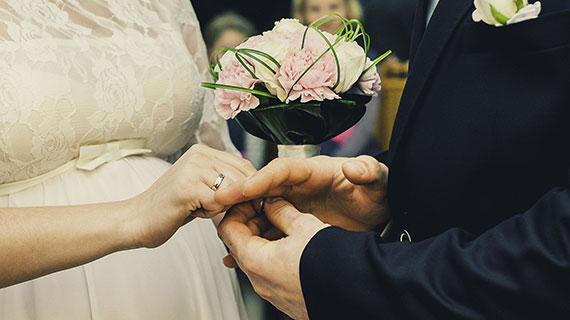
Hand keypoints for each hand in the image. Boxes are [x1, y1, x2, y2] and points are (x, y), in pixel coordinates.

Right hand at [128, 144, 255, 247]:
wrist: (137, 220)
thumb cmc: (172, 208)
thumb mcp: (203, 188)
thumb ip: (227, 183)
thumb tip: (260, 188)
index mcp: (204, 151)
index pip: (246, 166)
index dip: (250, 189)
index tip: (241, 204)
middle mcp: (199, 154)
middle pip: (244, 178)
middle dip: (235, 200)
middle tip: (210, 207)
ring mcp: (193, 168)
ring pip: (233, 191)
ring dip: (221, 207)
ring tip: (198, 207)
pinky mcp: (188, 186)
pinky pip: (219, 202)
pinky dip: (210, 213)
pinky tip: (192, 211)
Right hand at [216, 155, 389, 230]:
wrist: (381, 216)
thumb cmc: (377, 193)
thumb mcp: (377, 179)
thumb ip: (368, 171)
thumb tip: (355, 168)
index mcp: (312, 171)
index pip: (281, 170)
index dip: (260, 178)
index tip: (242, 189)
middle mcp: (297, 187)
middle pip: (261, 189)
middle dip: (239, 198)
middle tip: (220, 210)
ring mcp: (293, 207)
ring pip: (259, 212)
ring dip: (241, 223)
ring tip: (226, 236)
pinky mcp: (293, 226)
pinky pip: (267, 232)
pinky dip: (251, 242)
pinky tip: (237, 256)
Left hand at [218, 198, 327, 319]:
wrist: (356, 293)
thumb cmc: (331, 263)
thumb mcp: (305, 225)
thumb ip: (281, 210)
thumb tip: (272, 202)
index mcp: (256, 261)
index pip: (227, 229)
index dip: (237, 208)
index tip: (251, 198)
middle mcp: (259, 281)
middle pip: (239, 245)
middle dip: (251, 222)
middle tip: (268, 207)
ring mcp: (272, 293)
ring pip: (256, 259)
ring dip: (264, 238)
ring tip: (286, 223)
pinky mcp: (286, 299)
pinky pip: (270, 273)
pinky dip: (275, 255)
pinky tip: (295, 245)